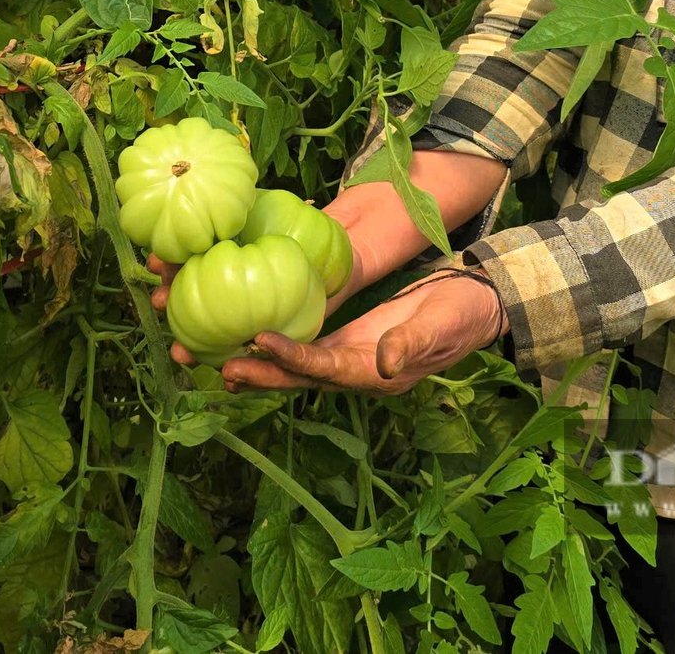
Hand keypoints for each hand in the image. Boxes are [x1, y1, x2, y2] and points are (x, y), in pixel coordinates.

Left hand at [146, 150, 505, 368]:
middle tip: (204, 359)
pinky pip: (297, 335)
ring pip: (286, 357)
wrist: (473, 304)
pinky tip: (236, 317)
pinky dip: (265, 331)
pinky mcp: (340, 334)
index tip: (254, 343)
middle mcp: (349, 367)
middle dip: (249, 368)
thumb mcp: (442, 324)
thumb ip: (412, 342)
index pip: (321, 367)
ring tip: (202, 345)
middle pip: (291, 371)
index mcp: (371, 371)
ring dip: (247, 353)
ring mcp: (342, 352)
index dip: (287, 358)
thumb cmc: (460, 314)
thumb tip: (381, 362)